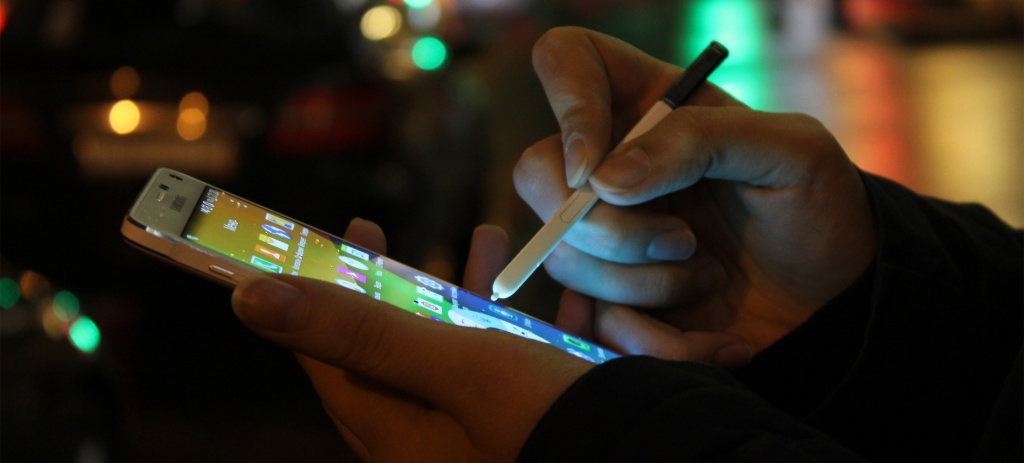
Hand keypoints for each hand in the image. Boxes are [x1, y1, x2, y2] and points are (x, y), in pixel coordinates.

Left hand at [231, 217, 754, 460]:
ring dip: (472, 294)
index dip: (330, 286)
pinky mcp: (526, 427)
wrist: (653, 461)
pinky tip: (563, 292)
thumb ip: (357, 328)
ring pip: (459, 351)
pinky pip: (514, 368)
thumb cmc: (546, 420)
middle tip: (425, 239)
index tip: (356, 228)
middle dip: (413, 283)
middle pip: (399, 347)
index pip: (333, 352)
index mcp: (393, 429)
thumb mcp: (451, 363)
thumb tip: (250, 299)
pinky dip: (528, 325)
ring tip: (491, 243)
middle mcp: (428, 438)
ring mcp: (479, 434)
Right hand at [518, 27, 877, 352]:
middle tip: (684, 240)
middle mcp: (613, 163)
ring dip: (645, 284)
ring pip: (564, 257)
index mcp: (650, 104)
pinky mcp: (613, 298)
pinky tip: (719, 337)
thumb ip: (701, 140)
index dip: (566, 106)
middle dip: (606, 226)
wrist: (836, 298)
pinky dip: (659, 341)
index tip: (595, 170)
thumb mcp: (790, 151)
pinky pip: (596, 325)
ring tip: (710, 276)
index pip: (565, 63)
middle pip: (537, 174)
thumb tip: (603, 180)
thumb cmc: (817, 206)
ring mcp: (606, 232)